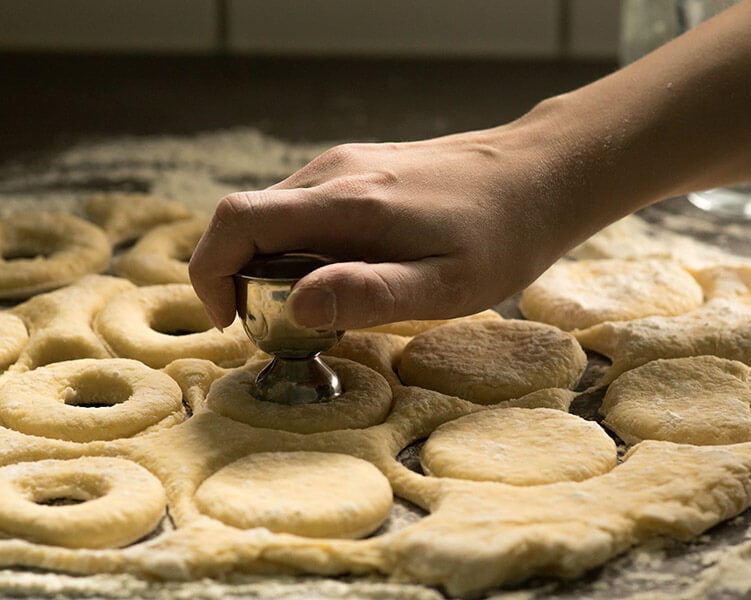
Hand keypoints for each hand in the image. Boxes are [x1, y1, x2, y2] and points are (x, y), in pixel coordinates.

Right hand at [189, 123, 586, 330]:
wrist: (540, 173)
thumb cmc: (501, 236)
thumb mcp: (447, 286)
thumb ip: (370, 294)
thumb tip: (293, 307)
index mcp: (347, 203)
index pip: (237, 221)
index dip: (211, 273)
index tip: (230, 321)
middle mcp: (334, 173)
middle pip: (245, 220)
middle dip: (239, 278)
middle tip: (281, 327)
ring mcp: (345, 165)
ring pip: (273, 215)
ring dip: (269, 265)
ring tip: (316, 306)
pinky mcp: (359, 168)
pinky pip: (303, 207)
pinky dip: (295, 246)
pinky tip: (342, 271)